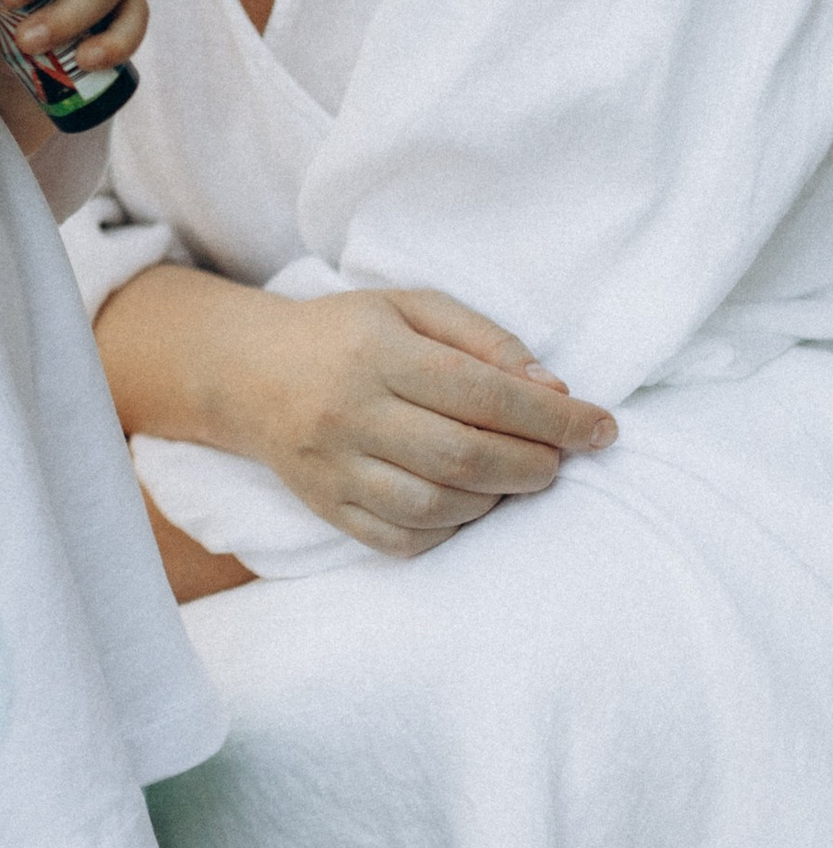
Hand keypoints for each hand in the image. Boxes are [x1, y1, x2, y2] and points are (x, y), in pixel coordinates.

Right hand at [215, 282, 617, 556]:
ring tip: (512, 479)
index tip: (602, 428)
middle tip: (560, 460)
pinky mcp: (325, 506)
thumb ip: (483, 340)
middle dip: (533, 464)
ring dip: (494, 500)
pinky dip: (448, 531)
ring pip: (434, 505)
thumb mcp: (410, 308)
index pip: (482, 392)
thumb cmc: (344, 334)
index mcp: (376, 352)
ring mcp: (333, 466)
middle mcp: (350, 411)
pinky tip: (465, 505)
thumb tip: (553, 389)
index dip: (553, 417)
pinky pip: (399, 539)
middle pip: (463, 455)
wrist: (246, 372)